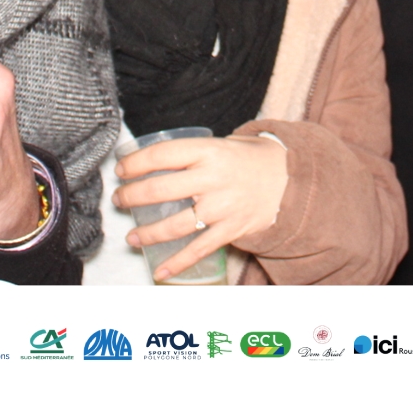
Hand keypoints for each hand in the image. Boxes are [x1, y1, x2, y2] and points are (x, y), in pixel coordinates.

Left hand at [111, 135, 288, 281]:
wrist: (292, 180)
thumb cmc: (253, 159)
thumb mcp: (226, 143)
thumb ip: (196, 152)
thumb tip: (155, 160)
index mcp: (210, 151)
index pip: (162, 155)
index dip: (135, 163)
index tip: (121, 171)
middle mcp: (214, 179)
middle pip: (161, 190)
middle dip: (132, 197)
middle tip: (119, 200)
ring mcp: (222, 207)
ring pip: (175, 225)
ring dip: (148, 233)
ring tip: (131, 236)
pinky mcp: (231, 230)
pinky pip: (199, 250)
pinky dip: (178, 263)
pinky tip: (160, 270)